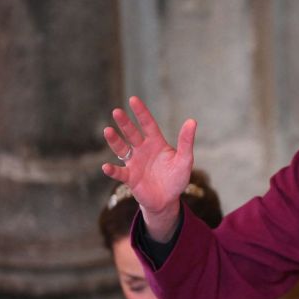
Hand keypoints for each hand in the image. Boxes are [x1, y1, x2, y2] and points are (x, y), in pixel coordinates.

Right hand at [102, 96, 195, 240]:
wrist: (168, 200)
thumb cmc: (176, 178)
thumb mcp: (185, 160)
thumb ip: (186, 142)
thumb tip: (192, 121)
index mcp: (156, 143)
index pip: (148, 124)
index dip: (141, 113)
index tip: (133, 99)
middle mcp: (142, 150)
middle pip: (132, 134)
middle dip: (125, 123)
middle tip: (117, 111)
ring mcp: (134, 163)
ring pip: (122, 149)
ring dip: (115, 141)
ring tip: (108, 130)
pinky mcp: (130, 178)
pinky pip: (119, 173)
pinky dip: (112, 170)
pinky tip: (106, 167)